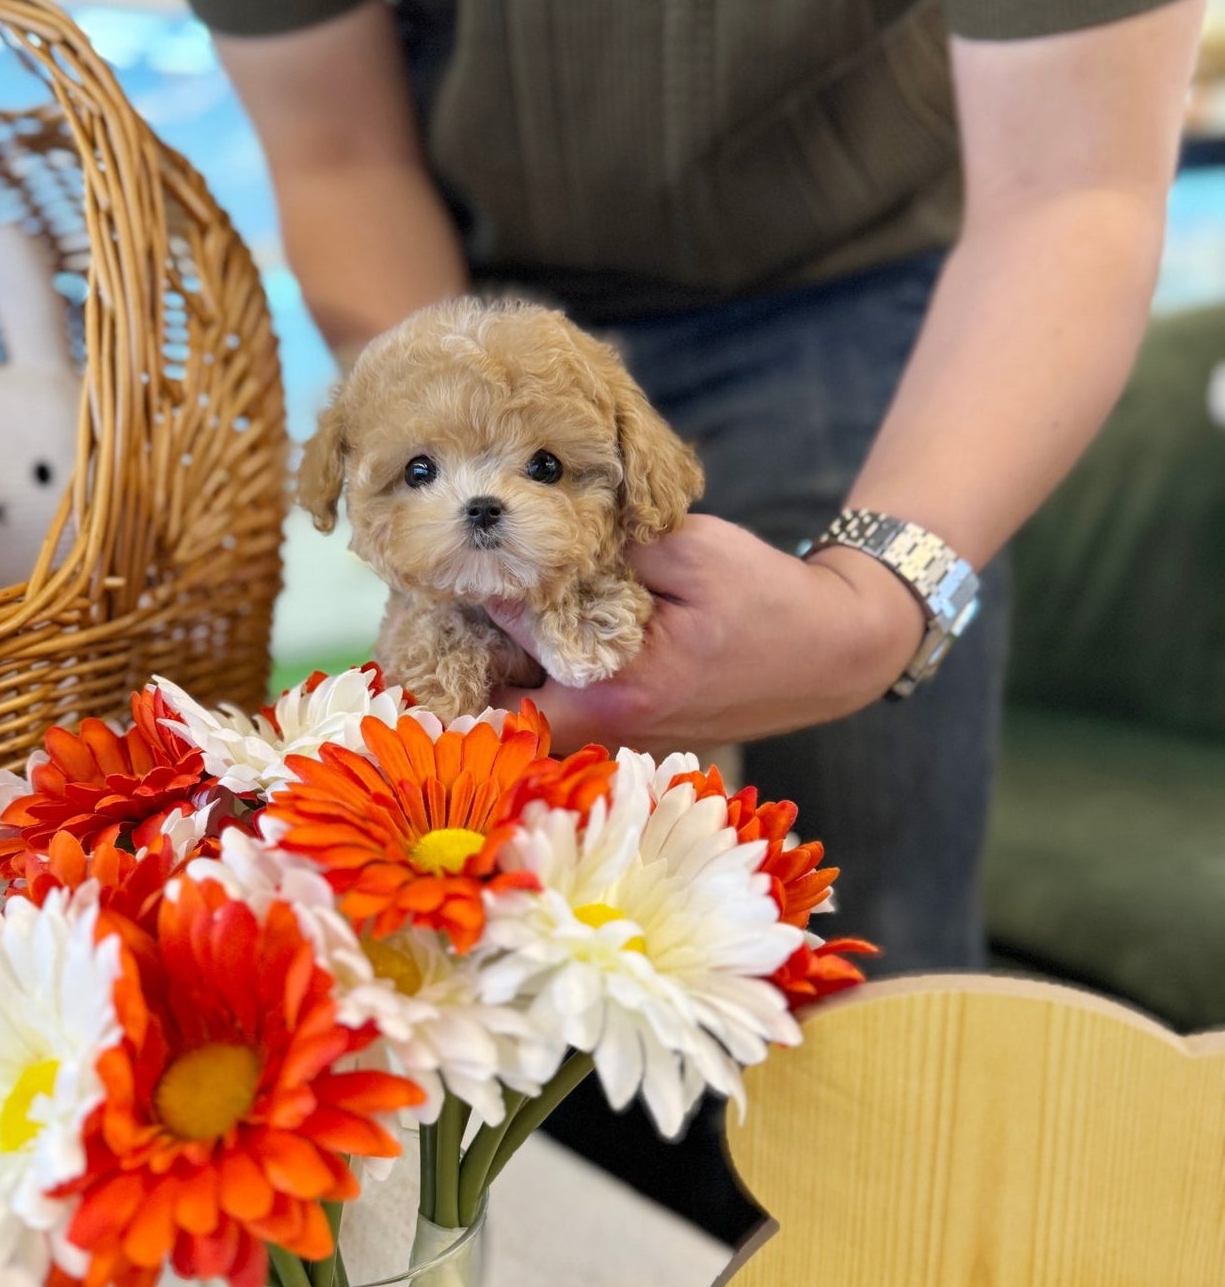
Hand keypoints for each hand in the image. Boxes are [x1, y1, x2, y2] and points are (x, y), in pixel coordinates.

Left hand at [487, 514, 925, 754]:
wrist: (835, 650)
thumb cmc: (768, 598)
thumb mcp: (689, 551)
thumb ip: (604, 552)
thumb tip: (526, 547)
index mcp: (613, 693)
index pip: (503, 654)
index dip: (471, 606)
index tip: (452, 564)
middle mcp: (606, 731)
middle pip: (498, 704)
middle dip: (468, 650)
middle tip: (453, 588)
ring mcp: (618, 739)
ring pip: (527, 707)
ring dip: (502, 659)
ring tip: (487, 598)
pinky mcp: (631, 730)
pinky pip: (561, 704)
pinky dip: (541, 668)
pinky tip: (536, 622)